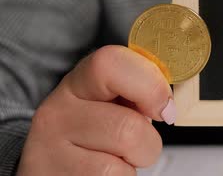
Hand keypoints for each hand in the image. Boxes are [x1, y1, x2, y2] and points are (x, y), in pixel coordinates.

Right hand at [17, 45, 174, 175]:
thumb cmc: (96, 133)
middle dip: (148, 141)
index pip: (110, 64)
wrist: (56, 167)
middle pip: (128, 125)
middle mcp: (57, 111)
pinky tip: (102, 172)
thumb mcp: (115, 102)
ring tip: (116, 157)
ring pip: (122, 159)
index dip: (150, 86)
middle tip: (138, 143)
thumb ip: (139, 92)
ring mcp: (49, 147)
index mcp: (79, 82)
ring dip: (134, 162)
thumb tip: (166, 104)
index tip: (163, 108)